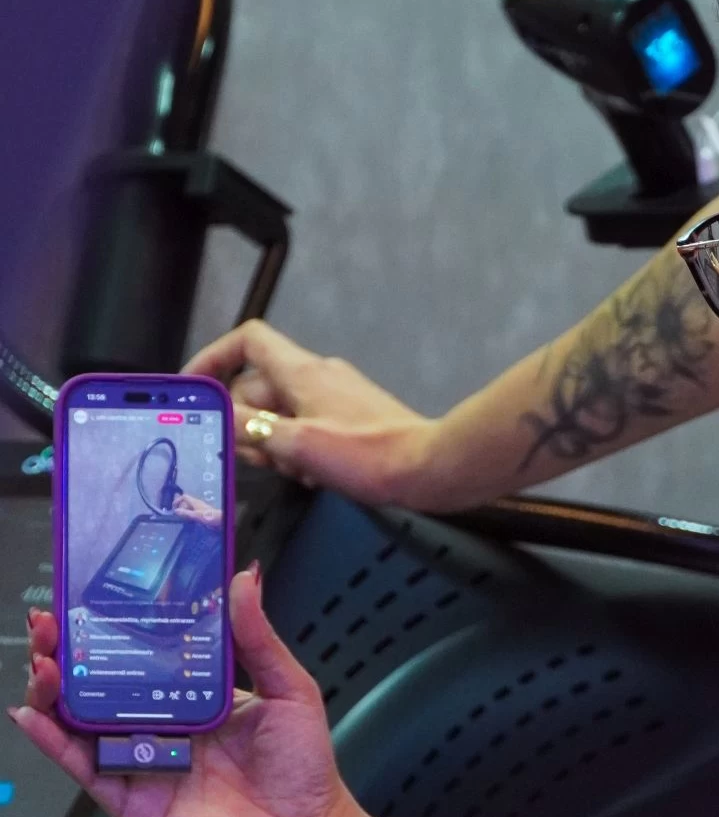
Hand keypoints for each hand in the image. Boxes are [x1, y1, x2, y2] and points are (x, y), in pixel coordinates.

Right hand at [13, 574, 371, 816]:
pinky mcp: (129, 799)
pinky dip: (53, 742)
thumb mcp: (286, 689)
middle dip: (67, 653)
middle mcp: (159, 727)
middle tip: (49, 624)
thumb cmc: (302, 768)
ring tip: (41, 660)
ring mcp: (140, 762)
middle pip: (98, 685)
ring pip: (80, 722)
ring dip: (53, 690)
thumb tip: (243, 579)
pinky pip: (83, 767)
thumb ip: (257, 638)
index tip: (86, 600)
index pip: (138, 657)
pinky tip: (33, 715)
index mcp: (190, 698)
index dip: (109, 631)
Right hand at [173, 493, 222, 527]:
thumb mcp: (194, 515)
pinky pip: (193, 511)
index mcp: (194, 501)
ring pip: (189, 507)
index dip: (177, 500)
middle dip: (181, 507)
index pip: (184, 496)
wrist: (218, 519)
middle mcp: (196, 503)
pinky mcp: (202, 511)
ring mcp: (199, 507)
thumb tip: (175, 511)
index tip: (173, 507)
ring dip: (185, 511)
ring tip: (182, 518)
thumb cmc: (207, 516)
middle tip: (178, 515)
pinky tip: (189, 519)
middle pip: (186, 502)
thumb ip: (185, 513)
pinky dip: (189, 514)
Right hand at [185, 320, 438, 506]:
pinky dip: (297, 448)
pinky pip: (306, 425)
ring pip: (281, 411)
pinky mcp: (350, 418)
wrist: (427, 469)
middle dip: (244, 419)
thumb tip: (218, 414)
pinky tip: (309, 475)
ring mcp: (335, 395)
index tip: (193, 388)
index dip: (214, 357)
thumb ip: (251, 428)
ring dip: (271, 440)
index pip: (248, 340)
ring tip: (287, 470)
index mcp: (301, 371)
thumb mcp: (296, 444)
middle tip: (249, 456)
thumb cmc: (364, 454)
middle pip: (259, 384)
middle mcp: (316, 374)